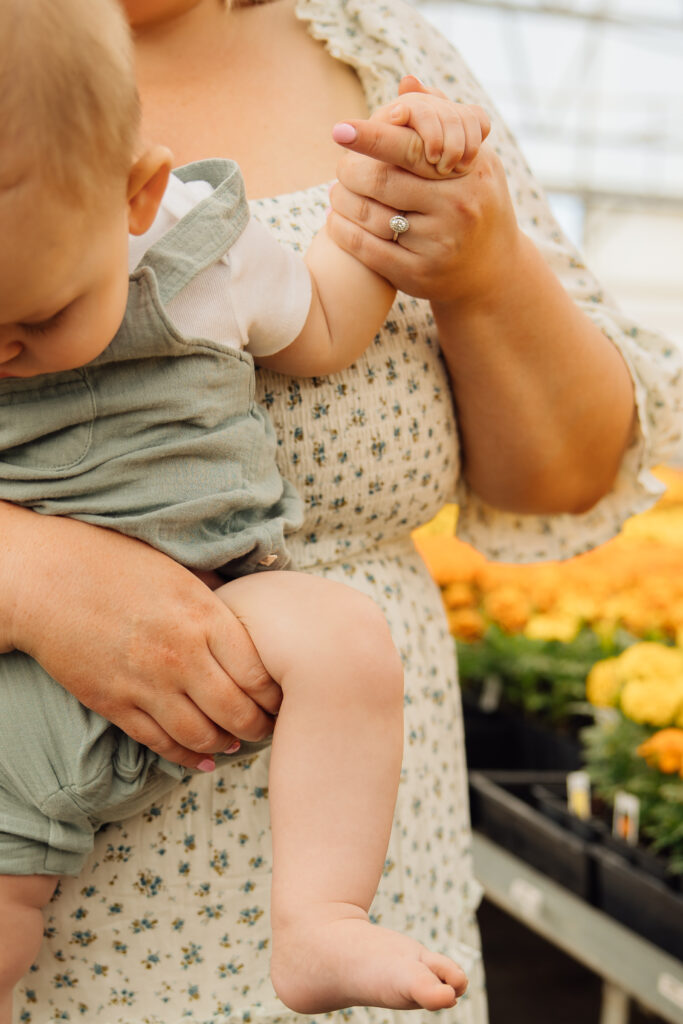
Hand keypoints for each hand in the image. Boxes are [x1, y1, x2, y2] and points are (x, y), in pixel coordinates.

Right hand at [2, 504, 280, 768]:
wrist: (46, 578)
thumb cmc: (114, 562)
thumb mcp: (179, 570)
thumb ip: (216, 597)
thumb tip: (249, 615)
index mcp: (204, 617)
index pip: (259, 674)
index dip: (276, 694)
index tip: (281, 696)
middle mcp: (181, 657)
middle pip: (238, 712)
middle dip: (259, 726)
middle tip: (267, 727)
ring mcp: (147, 685)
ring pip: (202, 735)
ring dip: (226, 744)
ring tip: (236, 741)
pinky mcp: (115, 705)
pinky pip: (160, 743)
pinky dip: (186, 756)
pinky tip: (202, 758)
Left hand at [328, 76, 519, 305]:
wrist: (493, 270)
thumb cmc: (475, 203)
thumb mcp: (472, 161)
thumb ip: (441, 121)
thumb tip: (406, 83)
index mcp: (468, 172)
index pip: (412, 148)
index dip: (372, 137)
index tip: (340, 129)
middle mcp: (457, 206)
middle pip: (383, 180)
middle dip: (351, 170)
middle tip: (341, 166)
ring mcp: (439, 243)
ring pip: (371, 215)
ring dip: (342, 201)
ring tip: (337, 193)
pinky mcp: (419, 274)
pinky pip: (368, 249)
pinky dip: (343, 232)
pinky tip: (335, 220)